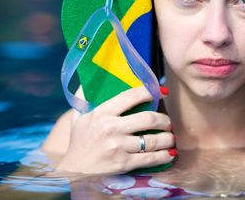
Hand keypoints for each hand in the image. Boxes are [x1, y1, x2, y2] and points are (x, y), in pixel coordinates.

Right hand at [57, 87, 175, 173]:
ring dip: (168, 138)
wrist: (73, 171)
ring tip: (171, 137)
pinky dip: (164, 155)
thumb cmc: (80, 141)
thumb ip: (86, 97)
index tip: (163, 92)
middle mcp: (110, 128)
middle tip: (168, 122)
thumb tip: (94, 74)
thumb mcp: (79, 116)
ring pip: (153, 139)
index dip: (151, 92)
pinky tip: (170, 153)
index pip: (132, 96)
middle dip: (164, 120)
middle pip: (148, 118)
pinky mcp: (123, 164)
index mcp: (101, 112)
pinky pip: (150, 158)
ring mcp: (117, 147)